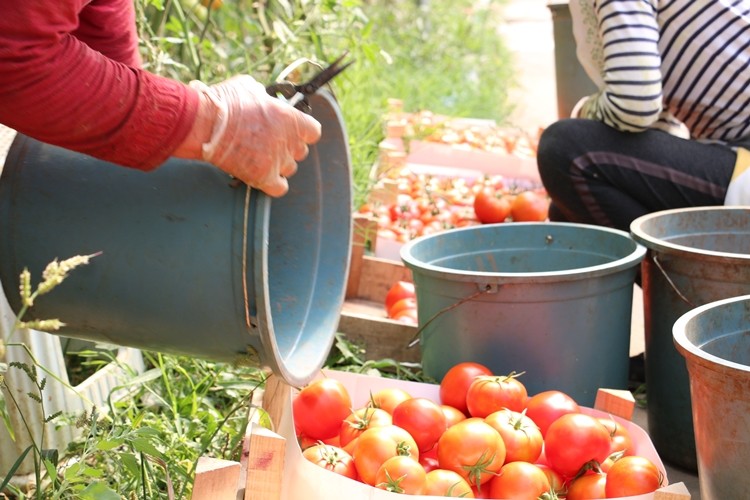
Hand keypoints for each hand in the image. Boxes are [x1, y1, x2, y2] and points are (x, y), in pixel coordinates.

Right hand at [191, 75, 321, 196]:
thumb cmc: (226, 102)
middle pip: (301, 151)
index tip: (293, 130)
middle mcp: (289, 142)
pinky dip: (274, 184)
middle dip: (288, 147)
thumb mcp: (250, 87)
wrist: (206, 123)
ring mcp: (277, 162)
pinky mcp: (263, 177)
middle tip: (270, 141)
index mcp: (291, 119)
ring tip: (261, 156)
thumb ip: (265, 96)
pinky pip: (280, 188)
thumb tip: (265, 99)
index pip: (313, 131)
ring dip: (279, 164)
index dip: (303, 131)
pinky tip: (263, 175)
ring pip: (290, 168)